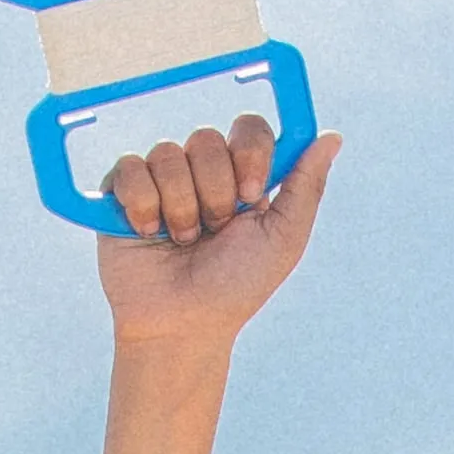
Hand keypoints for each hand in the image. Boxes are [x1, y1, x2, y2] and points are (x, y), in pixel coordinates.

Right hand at [97, 110, 337, 347]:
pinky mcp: (122, 193)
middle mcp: (202, 173)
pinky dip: (143, 206)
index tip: (251, 194)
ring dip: (180, 207)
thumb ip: (307, 186)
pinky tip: (149, 234)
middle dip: (213, 193)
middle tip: (213, 231)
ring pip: (167, 154)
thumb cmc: (236, 288)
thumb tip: (331, 137)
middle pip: (206, 138)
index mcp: (242, 177)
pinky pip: (130, 169)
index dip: (249, 153)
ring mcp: (162, 180)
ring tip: (182, 242)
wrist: (184, 324)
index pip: (249, 129)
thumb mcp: (284, 239)